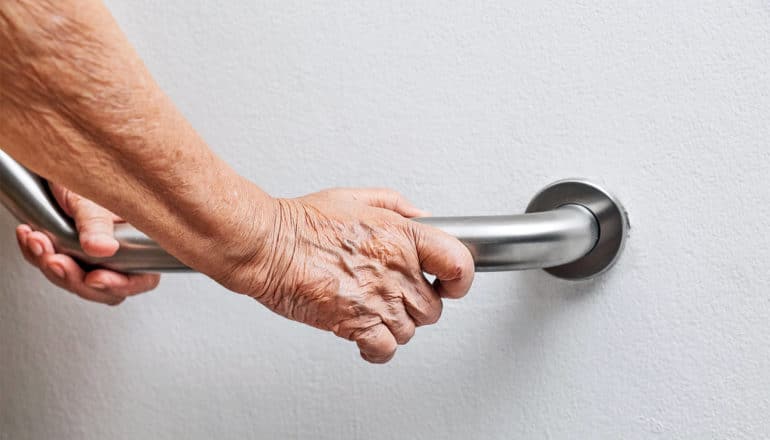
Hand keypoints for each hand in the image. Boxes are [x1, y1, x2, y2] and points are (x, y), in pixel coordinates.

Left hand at [15, 183, 159, 304]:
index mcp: (142, 241)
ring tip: (36, 241)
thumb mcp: (96, 196)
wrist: (64, 157)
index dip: (119, 284)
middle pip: (103, 287)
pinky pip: (54, 265)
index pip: (140, 278)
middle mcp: (121, 252)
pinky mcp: (70, 251)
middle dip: (74, 277)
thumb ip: (99, 223)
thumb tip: (103, 248)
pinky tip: (30, 237)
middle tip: (55, 260)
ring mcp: (95, 255)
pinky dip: (37, 255)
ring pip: (75, 280)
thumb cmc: (93, 170)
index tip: (95, 278)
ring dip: (51, 265)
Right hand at [217, 188, 474, 362]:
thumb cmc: (302, 222)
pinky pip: (385, 350)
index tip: (452, 282)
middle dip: (419, 304)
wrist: (268, 246)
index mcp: (401, 236)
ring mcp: (377, 300)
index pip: (458, 263)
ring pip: (411, 330)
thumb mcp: (356, 197)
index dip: (460, 277)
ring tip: (376, 311)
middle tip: (399, 296)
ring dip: (396, 325)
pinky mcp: (355, 324)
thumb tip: (424, 218)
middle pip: (434, 307)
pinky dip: (379, 349)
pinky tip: (368, 338)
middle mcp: (396, 270)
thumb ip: (397, 207)